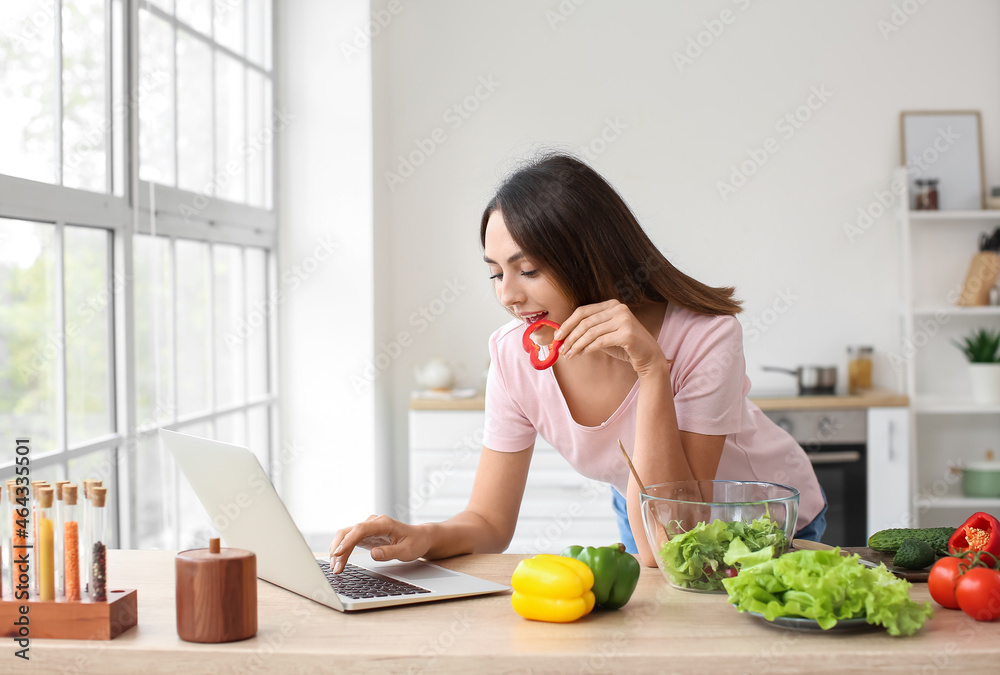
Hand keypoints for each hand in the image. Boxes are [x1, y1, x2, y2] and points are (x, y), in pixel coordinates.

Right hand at [328, 514, 430, 572]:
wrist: (419, 537)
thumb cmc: (415, 542)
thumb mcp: (407, 551)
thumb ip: (390, 552)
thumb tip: (374, 554)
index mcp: (383, 523)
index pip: (360, 529)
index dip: (348, 540)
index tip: (339, 553)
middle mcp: (373, 522)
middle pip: (349, 532)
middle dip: (339, 549)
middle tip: (336, 568)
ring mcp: (367, 528)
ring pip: (345, 536)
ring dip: (338, 551)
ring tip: (335, 568)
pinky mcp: (365, 535)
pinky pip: (349, 540)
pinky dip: (342, 551)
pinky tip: (338, 561)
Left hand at [554, 300, 668, 376]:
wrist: (649, 357)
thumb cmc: (624, 346)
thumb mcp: (604, 335)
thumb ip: (588, 332)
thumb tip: (563, 337)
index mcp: (611, 304)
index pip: (583, 311)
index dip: (567, 323)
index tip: (557, 336)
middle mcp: (618, 308)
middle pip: (585, 321)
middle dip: (570, 336)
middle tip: (561, 349)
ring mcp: (624, 319)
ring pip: (591, 332)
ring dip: (576, 345)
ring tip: (568, 355)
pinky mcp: (627, 333)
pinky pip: (600, 341)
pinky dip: (587, 348)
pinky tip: (580, 354)